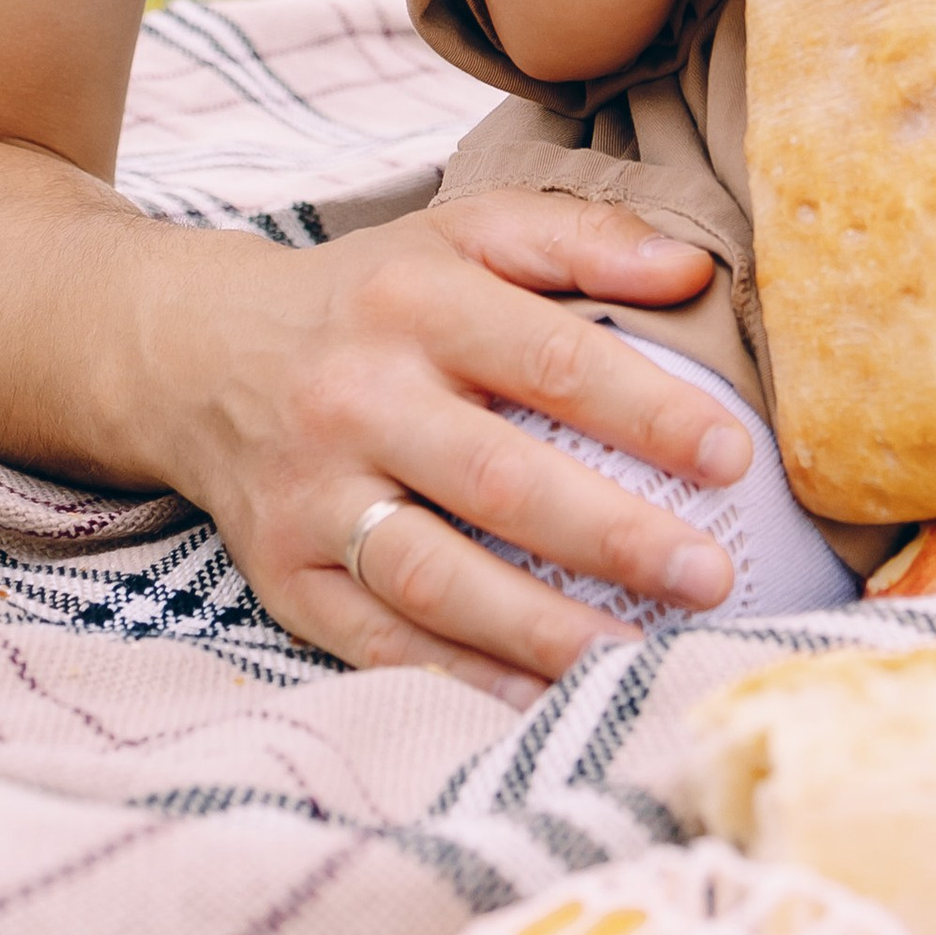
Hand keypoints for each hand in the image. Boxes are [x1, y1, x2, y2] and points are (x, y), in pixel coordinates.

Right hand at [165, 193, 760, 700]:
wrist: (203, 353)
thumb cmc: (375, 296)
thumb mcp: (465, 233)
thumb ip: (582, 239)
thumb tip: (694, 269)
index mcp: (417, 303)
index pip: (550, 359)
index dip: (647, 411)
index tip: (733, 457)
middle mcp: (359, 399)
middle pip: (498, 480)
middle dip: (614, 536)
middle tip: (711, 576)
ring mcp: (315, 495)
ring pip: (435, 576)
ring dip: (543, 628)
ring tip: (638, 656)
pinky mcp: (285, 574)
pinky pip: (378, 641)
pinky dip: (462, 678)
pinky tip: (540, 701)